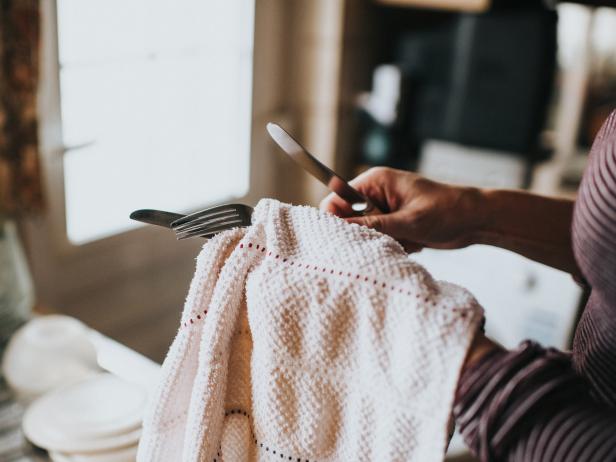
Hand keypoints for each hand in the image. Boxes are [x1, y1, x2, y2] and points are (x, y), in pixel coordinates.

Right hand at [320, 167, 485, 252]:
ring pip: (365, 232)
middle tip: (388, 239)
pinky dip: (395, 245)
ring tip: (408, 239)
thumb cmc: (447, 210)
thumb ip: (373, 225)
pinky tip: (415, 242)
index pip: (337, 199)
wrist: (476, 220)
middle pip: (349, 219)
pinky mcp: (394, 223)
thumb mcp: (409, 221)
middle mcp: (376, 194)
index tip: (345, 238)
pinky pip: (381, 239)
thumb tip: (342, 230)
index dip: (335, 220)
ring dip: (383, 241)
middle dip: (365, 234)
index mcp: (375, 182)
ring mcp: (385, 209)